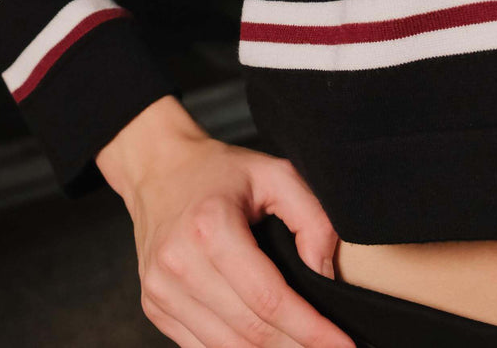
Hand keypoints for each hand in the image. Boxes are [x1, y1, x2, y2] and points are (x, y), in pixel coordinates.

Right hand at [117, 131, 356, 347]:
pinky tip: (263, 346)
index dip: (311, 329)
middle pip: (251, 331)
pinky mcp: (154, 305)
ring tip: (300, 347)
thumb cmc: (216, 171)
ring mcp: (161, 288)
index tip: (343, 344)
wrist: (157, 167)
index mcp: (211, 227)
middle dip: (297, 347)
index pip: (269, 299)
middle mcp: (180, 262)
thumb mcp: (274, 173)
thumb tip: (324, 274)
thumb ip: (311, 219)